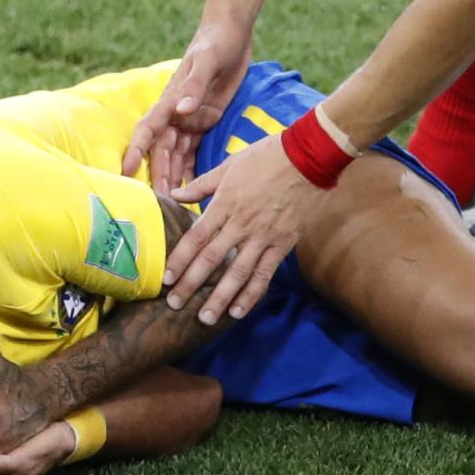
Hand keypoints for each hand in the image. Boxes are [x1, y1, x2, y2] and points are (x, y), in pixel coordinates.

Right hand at [122, 22, 253, 194]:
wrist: (231, 34)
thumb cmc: (214, 43)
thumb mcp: (207, 61)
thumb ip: (195, 87)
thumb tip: (181, 110)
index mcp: (169, 100)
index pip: (146, 130)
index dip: (136, 151)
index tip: (126, 172)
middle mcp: (175, 114)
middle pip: (161, 150)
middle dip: (158, 175)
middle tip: (158, 204)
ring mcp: (189, 120)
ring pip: (176, 155)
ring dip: (173, 177)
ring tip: (173, 206)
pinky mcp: (205, 121)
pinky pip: (194, 150)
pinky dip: (191, 169)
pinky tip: (193, 190)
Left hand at [165, 134, 316, 323]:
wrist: (308, 157)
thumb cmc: (267, 156)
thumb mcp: (230, 165)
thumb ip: (202, 184)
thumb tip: (174, 194)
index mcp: (226, 203)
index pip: (196, 237)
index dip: (180, 259)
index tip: (166, 278)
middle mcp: (241, 223)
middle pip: (212, 259)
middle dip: (191, 284)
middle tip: (175, 304)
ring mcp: (263, 236)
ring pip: (238, 273)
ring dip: (220, 297)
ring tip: (205, 318)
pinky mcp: (282, 243)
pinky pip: (265, 273)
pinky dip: (251, 294)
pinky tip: (239, 311)